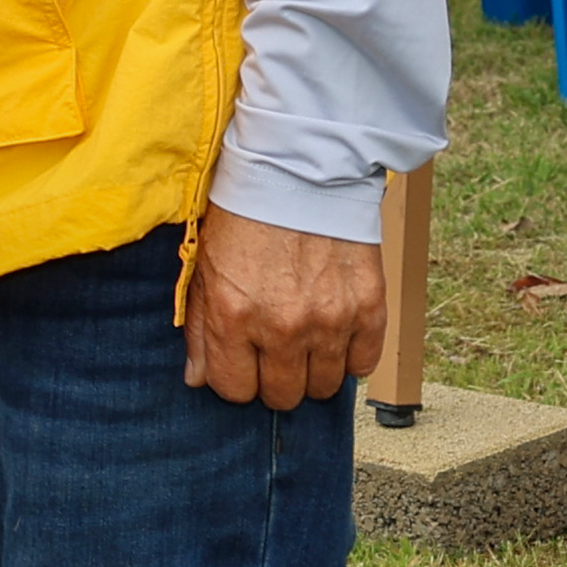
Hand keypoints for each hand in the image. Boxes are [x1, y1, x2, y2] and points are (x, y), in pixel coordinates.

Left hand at [183, 207, 385, 409]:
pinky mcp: (368, 310)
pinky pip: (363, 365)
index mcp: (233, 315)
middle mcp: (282, 327)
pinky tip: (335, 333)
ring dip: (313, 372)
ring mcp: (330, 322)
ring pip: (324, 388)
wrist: (299, 170)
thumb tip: (197, 378)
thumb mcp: (204, 266)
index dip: (236, 379)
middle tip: (274, 352)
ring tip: (305, 341)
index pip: (235, 389)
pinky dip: (350, 357)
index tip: (241, 362)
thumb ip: (200, 328)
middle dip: (274, 381)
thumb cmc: (245, 214)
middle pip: (282, 396)